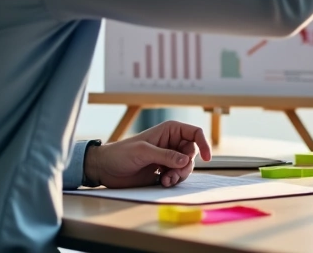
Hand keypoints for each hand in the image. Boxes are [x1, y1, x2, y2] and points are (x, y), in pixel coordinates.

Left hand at [84, 120, 211, 188]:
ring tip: (165, 180)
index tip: (207, 158)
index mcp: (169, 130)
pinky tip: (162, 182)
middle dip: (186, 165)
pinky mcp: (162, 171)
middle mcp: (171, 143)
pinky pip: (177, 176)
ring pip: (186, 166)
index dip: (203, 144)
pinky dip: (173, 181)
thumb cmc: (121, 153)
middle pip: (192, 154)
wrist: (105, 168)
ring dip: (179, 175)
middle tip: (174, 174)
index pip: (194, 133)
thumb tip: (186, 160)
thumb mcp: (144, 152)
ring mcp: (167, 158)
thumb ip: (166, 156)